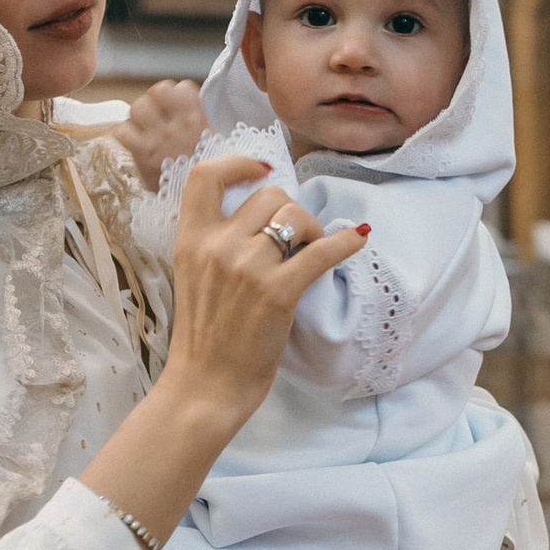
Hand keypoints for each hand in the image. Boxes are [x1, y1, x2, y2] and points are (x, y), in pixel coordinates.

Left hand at [117, 79, 203, 190]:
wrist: (201, 202)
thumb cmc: (205, 175)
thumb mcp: (212, 144)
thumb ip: (199, 124)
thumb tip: (186, 112)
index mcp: (199, 120)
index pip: (181, 88)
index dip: (173, 94)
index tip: (171, 107)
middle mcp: (181, 125)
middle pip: (157, 91)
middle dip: (151, 102)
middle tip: (151, 119)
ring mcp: (161, 138)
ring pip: (138, 107)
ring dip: (136, 118)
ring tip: (140, 132)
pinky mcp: (144, 154)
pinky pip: (123, 131)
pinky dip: (123, 136)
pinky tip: (131, 144)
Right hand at [164, 157, 361, 435]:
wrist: (205, 386)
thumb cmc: (205, 339)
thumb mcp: (194, 278)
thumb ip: (216, 245)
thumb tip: (260, 218)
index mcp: (190, 241)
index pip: (205, 176)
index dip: (238, 163)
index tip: (262, 170)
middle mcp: (217, 247)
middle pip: (269, 195)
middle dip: (291, 211)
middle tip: (296, 240)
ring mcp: (247, 268)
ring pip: (296, 215)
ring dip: (313, 230)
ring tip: (311, 254)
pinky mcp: (277, 293)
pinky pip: (322, 251)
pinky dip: (346, 242)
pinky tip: (358, 239)